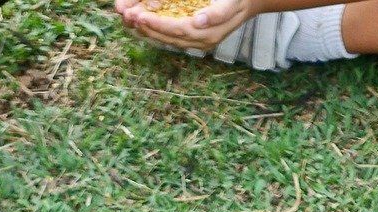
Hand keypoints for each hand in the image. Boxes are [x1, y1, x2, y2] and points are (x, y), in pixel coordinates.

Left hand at [114, 0, 252, 51]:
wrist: (250, 2)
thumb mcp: (232, 3)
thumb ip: (217, 12)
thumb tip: (199, 22)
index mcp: (208, 34)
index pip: (176, 30)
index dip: (157, 25)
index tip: (140, 16)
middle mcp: (201, 42)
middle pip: (168, 39)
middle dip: (147, 29)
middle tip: (127, 19)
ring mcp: (198, 42)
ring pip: (167, 41)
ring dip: (148, 32)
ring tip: (130, 22)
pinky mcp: (195, 38)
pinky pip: (171, 38)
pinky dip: (156, 32)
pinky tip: (144, 25)